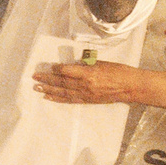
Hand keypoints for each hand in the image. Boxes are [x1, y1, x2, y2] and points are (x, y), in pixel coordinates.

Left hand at [32, 59, 150, 104]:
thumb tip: (73, 66)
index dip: (57, 69)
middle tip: (35, 77)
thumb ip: (86, 66)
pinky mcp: (88, 100)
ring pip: (63, 92)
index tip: (50, 66)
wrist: (130, 87)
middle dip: (47, 79)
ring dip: (49, 89)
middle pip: (62, 82)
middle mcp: (85, 85)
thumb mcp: (102, 63)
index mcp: (89, 73)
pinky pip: (70, 100)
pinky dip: (58, 98)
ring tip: (37, 87)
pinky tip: (49, 97)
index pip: (68, 71)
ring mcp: (86, 94)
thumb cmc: (119, 71)